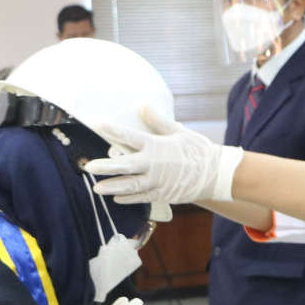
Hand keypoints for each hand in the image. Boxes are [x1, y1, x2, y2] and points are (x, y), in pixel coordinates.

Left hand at [84, 107, 243, 203]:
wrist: (216, 174)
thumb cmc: (198, 149)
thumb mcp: (179, 131)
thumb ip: (158, 121)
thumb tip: (143, 106)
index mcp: (156, 146)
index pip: (130, 137)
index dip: (112, 130)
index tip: (97, 124)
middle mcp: (154, 165)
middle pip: (125, 166)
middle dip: (105, 166)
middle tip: (88, 167)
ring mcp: (158, 182)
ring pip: (130, 186)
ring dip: (113, 187)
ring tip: (97, 188)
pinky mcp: (162, 194)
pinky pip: (142, 197)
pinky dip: (128, 198)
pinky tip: (116, 198)